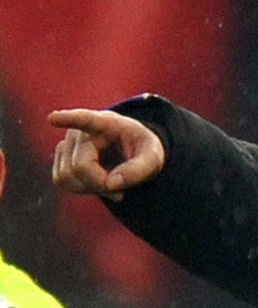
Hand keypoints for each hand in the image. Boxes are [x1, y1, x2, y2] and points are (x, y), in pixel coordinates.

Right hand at [50, 107, 164, 199]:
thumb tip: (111, 184)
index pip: (85, 119)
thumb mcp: (153, 158)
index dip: (68, 119)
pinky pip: (61, 181)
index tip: (53, 118)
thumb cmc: (142, 150)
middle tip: (120, 189)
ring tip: (110, 184)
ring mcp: (67, 143)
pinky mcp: (61, 157)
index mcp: (106, 123)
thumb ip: (138, 171)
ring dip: (90, 188)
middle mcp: (80, 130)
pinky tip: (97, 184)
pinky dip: (81, 189)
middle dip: (100, 184)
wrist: (132, 151)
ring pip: (66, 177)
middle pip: (79, 167)